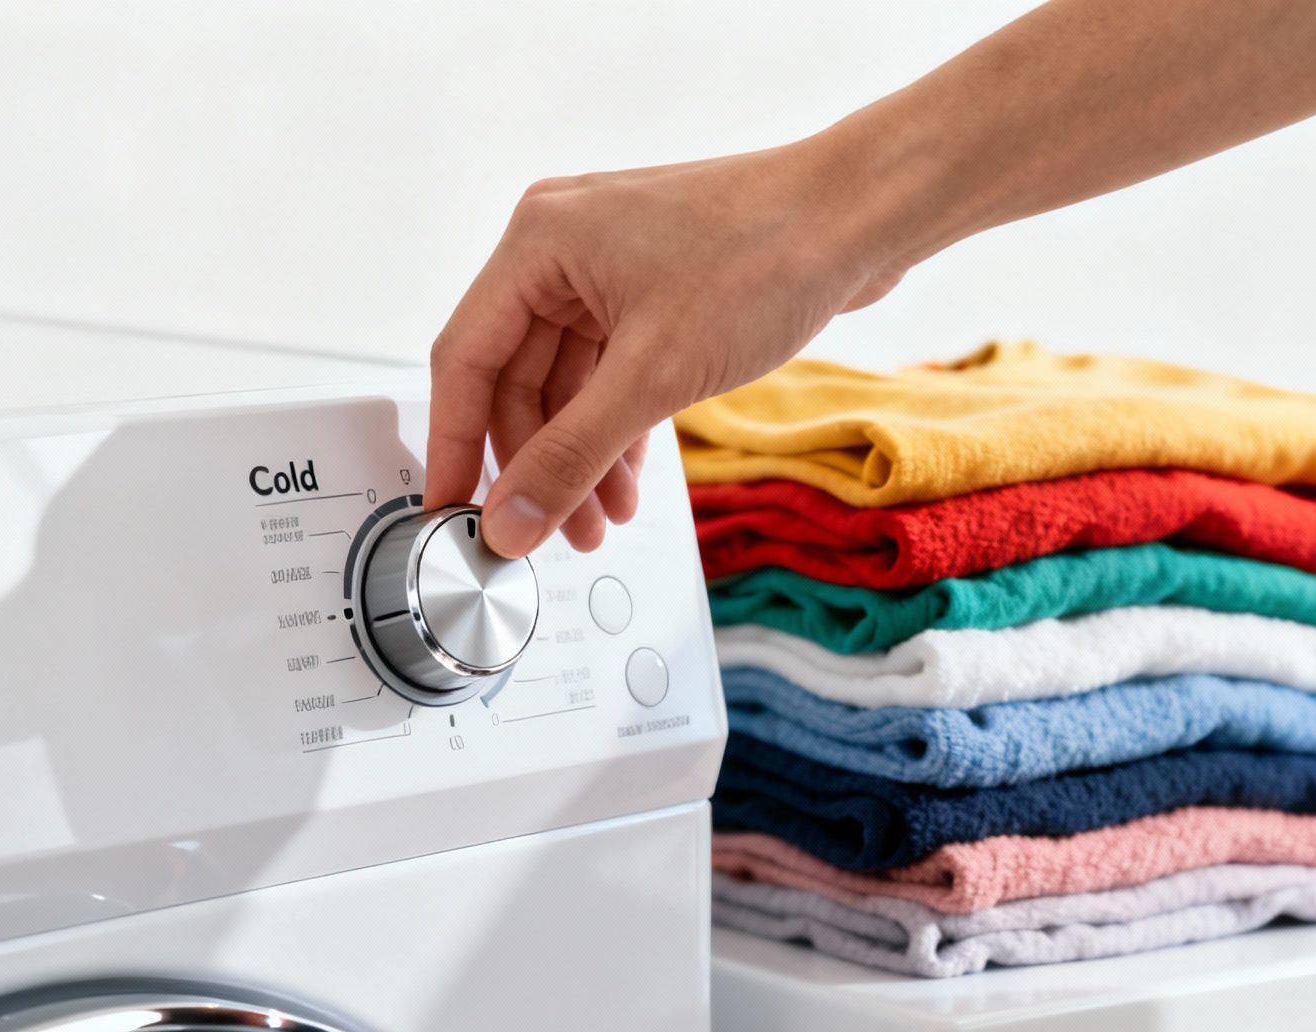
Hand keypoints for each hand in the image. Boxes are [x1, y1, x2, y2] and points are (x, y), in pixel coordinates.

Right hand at [425, 141, 909, 557]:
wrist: (864, 216)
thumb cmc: (769, 254)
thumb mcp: (654, 376)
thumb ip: (570, 458)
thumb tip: (510, 523)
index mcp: (537, 242)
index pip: (464, 360)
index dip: (455, 447)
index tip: (451, 512)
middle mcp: (560, 247)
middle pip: (514, 379)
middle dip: (536, 464)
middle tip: (547, 532)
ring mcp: (606, 267)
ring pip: (564, 384)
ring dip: (579, 456)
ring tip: (600, 521)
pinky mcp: (649, 288)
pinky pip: (606, 372)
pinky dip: (614, 428)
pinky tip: (629, 483)